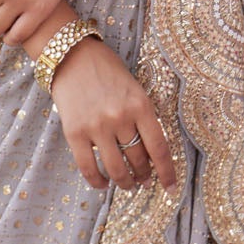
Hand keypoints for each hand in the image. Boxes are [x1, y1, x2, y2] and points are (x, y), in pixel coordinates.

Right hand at [48, 35, 177, 193]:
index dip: (167, 172)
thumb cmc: (106, 70)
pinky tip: (103, 183)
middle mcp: (121, 117)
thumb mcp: (133, 88)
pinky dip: (98, 182)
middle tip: (144, 180)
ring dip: (124, 182)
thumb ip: (142, 117)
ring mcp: (97, 126)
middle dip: (144, 175)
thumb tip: (150, 153)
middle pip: (138, 160)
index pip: (159, 148)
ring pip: (117, 169)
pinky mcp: (75, 133)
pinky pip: (89, 169)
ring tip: (127, 183)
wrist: (72, 55)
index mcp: (140, 104)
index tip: (171, 188)